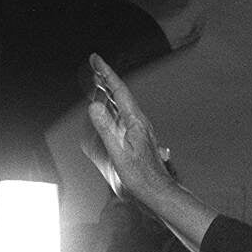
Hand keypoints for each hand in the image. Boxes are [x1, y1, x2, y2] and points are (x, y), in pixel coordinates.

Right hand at [81, 54, 174, 201]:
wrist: (157, 191)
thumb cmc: (141, 176)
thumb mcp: (119, 152)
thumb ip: (106, 128)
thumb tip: (94, 106)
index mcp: (135, 121)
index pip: (119, 90)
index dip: (106, 73)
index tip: (96, 60)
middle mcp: (139, 122)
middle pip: (121, 93)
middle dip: (107, 78)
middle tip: (94, 66)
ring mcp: (139, 129)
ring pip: (123, 104)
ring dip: (109, 91)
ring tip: (98, 83)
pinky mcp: (138, 137)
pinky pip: (123, 115)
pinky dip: (113, 106)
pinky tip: (109, 110)